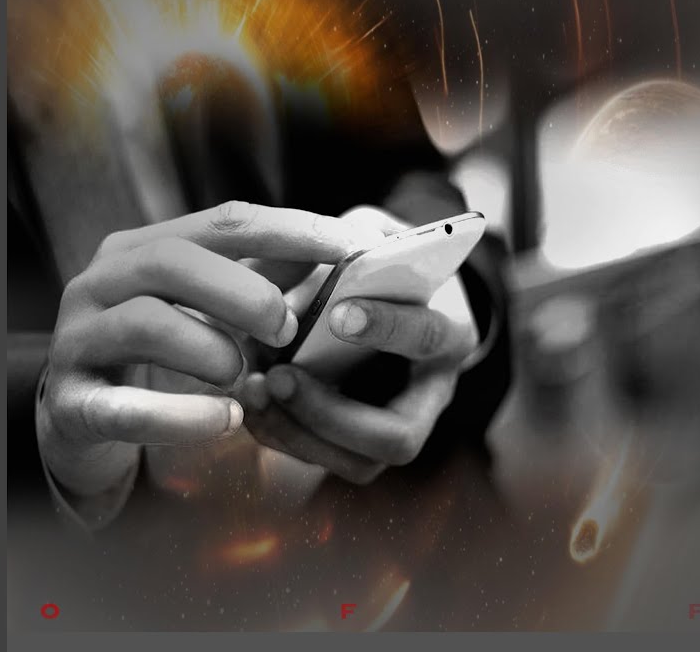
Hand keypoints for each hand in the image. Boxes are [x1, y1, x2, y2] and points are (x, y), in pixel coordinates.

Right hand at [37, 201, 377, 496]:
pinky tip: (225, 418)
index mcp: (138, 249)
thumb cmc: (157, 356)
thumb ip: (260, 278)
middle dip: (244, 290)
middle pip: (172, 260)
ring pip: (145, 322)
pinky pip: (125, 407)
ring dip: (212, 348)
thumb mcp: (205, 311)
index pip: (222, 222)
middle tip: (287, 328)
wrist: (78, 422)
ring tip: (245, 375)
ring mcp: (77, 342)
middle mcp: (99, 284)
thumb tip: (338, 247)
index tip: (351, 248)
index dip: (290, 231)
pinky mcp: (72, 406)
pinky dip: (181, 415)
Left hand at [241, 207, 479, 483]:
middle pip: (397, 437)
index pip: (427, 337)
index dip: (387, 328)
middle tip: (279, 377)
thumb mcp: (376, 235)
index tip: (338, 314)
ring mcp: (397, 428)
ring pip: (357, 463)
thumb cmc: (382, 263)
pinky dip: (280, 434)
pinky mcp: (359, 446)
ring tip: (253, 389)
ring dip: (297, 433)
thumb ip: (357, 238)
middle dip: (331, 414)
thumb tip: (329, 248)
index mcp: (450, 332)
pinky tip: (249, 401)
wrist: (389, 297)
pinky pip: (323, 460)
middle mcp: (432, 395)